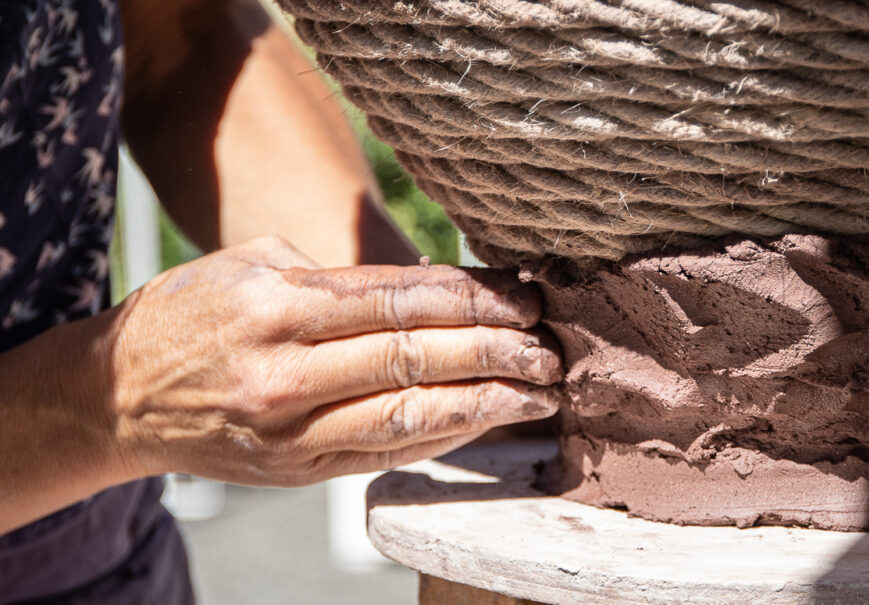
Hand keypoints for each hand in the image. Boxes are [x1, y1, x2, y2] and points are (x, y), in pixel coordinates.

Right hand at [100, 235, 561, 485]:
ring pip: (410, 415)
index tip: (524, 297)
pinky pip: (387, 452)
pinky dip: (445, 435)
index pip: (400, 299)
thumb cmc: (191, 316)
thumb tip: (433, 288)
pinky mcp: (299, 471)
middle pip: (416, 357)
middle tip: (550, 346)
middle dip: (495, 350)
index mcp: (278, 308)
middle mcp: (287, 373)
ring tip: (538, 391)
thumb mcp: (251, 265)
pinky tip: (487, 419)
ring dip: (487, 403)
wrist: (115, 398)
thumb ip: (337, 275)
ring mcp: (293, 431)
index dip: (473, 299)